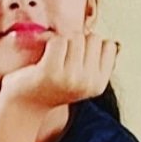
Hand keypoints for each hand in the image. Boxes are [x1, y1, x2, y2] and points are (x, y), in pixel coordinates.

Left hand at [0, 29, 119, 110]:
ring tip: (53, 61)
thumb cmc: (54, 85)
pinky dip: (50, 44)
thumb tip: (117, 44)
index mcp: (98, 85)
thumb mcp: (82, 79)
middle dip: (78, 42)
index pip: (108, 45)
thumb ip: (98, 62)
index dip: (92, 46)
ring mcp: (70, 77)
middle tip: (63, 60)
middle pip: (93, 38)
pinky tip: (44, 60)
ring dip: (64, 42)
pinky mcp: (50, 71)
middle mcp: (87, 83)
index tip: (78, 60)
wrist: (24, 104)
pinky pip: (58, 40)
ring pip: (76, 36)